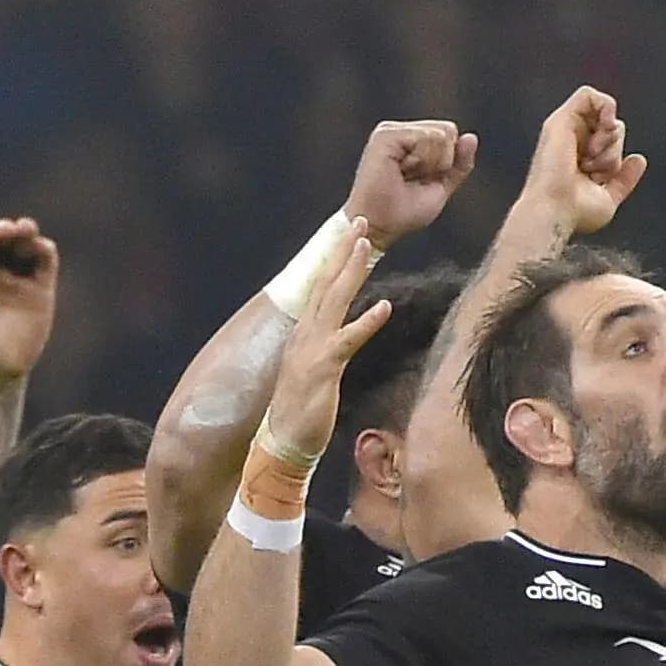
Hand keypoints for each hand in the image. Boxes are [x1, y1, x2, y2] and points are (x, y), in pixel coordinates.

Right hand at [262, 218, 391, 461]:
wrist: (281, 443)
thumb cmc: (299, 413)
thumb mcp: (313, 374)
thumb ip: (324, 351)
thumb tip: (337, 339)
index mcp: (303, 335)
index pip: (320, 290)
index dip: (334, 261)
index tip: (349, 236)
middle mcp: (304, 336)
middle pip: (326, 285)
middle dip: (342, 251)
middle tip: (359, 222)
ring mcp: (312, 350)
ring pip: (333, 301)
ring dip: (350, 271)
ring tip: (365, 245)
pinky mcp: (324, 368)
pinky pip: (347, 340)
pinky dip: (366, 322)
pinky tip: (384, 306)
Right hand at [344, 120, 477, 249]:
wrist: (378, 227)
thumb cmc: (402, 213)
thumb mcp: (440, 187)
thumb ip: (458, 164)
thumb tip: (471, 137)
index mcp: (409, 140)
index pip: (449, 133)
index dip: (446, 162)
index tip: (421, 180)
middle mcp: (398, 131)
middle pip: (448, 130)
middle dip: (442, 161)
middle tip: (414, 179)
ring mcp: (389, 131)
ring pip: (440, 134)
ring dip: (431, 163)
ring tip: (406, 176)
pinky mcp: (385, 135)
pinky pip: (427, 137)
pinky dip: (423, 160)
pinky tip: (402, 170)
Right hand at [522, 87, 646, 235]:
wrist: (554, 211)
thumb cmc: (574, 212)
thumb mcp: (608, 198)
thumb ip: (624, 179)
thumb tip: (639, 159)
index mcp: (580, 160)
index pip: (610, 143)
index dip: (614, 157)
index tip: (603, 178)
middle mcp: (572, 143)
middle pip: (611, 128)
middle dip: (613, 148)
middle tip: (596, 168)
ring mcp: (566, 130)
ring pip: (603, 113)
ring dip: (609, 133)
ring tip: (593, 155)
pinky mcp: (560, 119)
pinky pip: (588, 95)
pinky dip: (605, 108)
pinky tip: (603, 128)